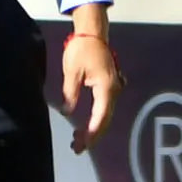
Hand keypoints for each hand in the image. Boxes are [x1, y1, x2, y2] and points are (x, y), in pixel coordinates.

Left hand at [60, 10, 122, 149]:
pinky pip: (105, 107)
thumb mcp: (72, 72)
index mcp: (106, 88)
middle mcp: (114, 90)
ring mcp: (114, 88)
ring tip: (79, 140)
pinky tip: (87, 126)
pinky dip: (97, 118)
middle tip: (77, 148)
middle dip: (92, 135)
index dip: (92, 132)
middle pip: (105, 119)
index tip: (82, 144)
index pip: (100, 116)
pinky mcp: (110, 85)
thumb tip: (67, 112)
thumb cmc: (81, 50)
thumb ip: (70, 93)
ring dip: (94, 128)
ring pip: (105, 114)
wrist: (93, 33)